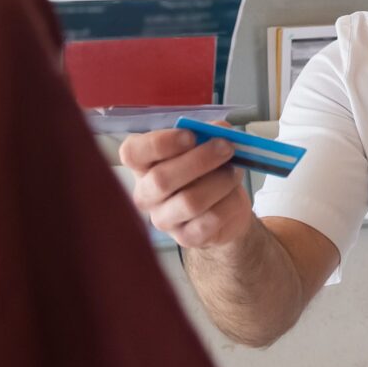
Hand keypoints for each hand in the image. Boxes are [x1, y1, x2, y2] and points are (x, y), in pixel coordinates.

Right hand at [119, 127, 256, 249]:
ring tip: (235, 172)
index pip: (132, 153)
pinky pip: (209, 221)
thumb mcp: (205, 146)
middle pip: (161, 179)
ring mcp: (163, 220)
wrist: (225, 207)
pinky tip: (234, 194)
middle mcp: (145, 194)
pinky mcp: (185, 238)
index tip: (190, 135)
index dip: (159, 143)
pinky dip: (228, 203)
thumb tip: (219, 129)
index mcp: (142, 165)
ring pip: (189, 201)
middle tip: (227, 147)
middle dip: (199, 160)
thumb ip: (208, 133)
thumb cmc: (206, 171)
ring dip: (219, 182)